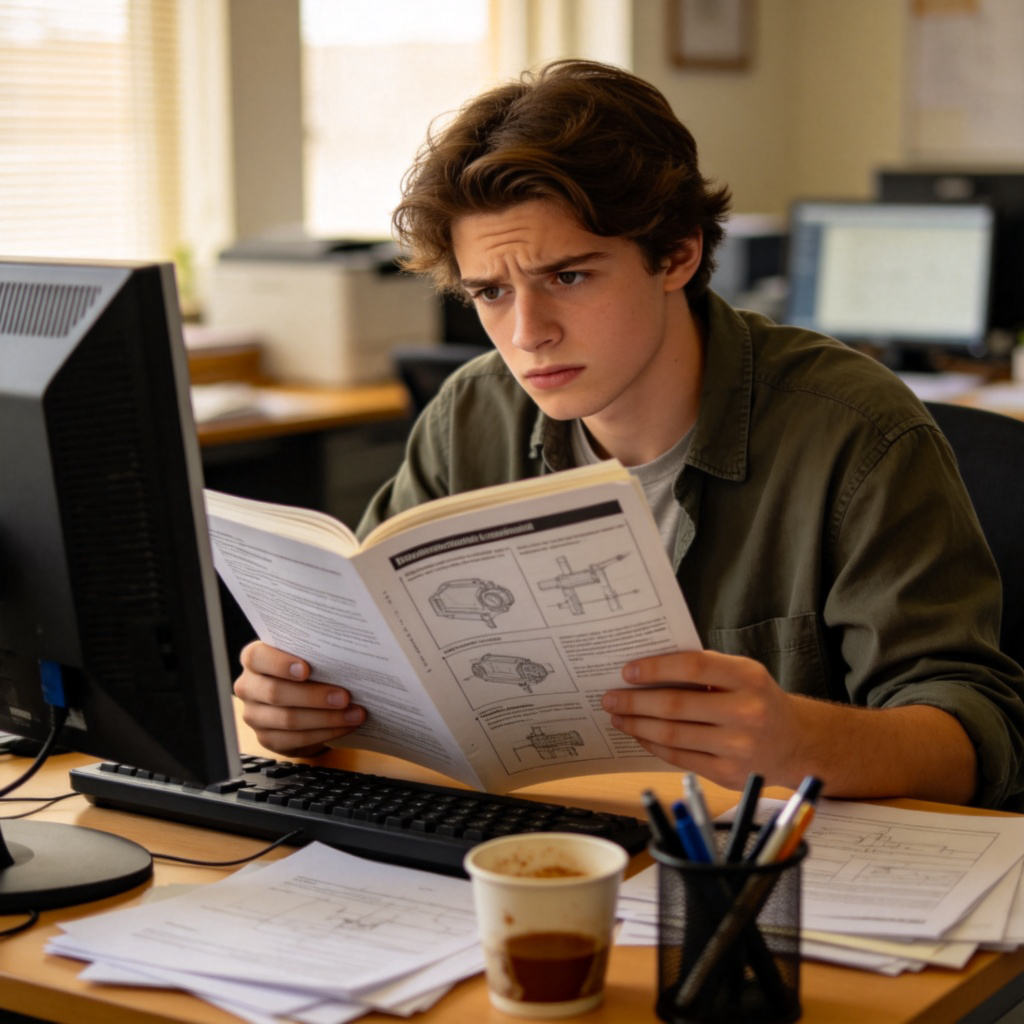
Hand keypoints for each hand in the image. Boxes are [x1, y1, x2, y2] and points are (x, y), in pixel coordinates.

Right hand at [233, 641, 365, 756]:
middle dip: (314, 696)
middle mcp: (248, 687)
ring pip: (288, 719)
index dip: (280, 664)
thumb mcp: (305, 657)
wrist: (296, 701)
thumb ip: (314, 654)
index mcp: (254, 659)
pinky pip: (297, 739)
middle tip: (345, 697)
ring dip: (326, 718)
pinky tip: (346, 726)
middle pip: (275, 693)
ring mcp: (254, 715)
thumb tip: (347, 655)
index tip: (307, 670)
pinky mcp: (267, 738)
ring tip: (354, 714)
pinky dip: (326, 733)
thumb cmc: (304, 671)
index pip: (257, 657)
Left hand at [600, 649, 809, 791]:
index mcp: (748, 677)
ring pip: (673, 735)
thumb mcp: (744, 674)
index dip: (655, 668)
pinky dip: (654, 745)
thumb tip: (649, 670)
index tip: (628, 671)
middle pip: (676, 705)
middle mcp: (746, 712)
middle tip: (610, 697)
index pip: (693, 666)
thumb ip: (705, 668)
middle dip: (635, 701)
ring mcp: (737, 746)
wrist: (796, 743)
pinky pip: (679, 757)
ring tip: (618, 716)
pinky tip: (640, 734)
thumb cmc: (759, 700)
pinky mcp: (727, 773)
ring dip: (637, 725)